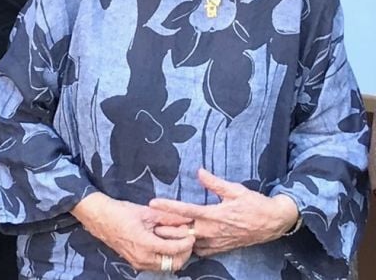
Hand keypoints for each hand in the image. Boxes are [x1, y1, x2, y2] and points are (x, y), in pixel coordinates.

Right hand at [72, 193, 194, 272]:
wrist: (99, 217)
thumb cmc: (120, 211)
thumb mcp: (145, 212)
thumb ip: (168, 217)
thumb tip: (186, 218)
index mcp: (145, 245)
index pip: (174, 250)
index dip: (186, 243)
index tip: (192, 234)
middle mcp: (143, 259)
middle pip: (173, 264)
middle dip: (183, 253)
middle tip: (187, 240)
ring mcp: (138, 263)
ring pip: (165, 266)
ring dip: (174, 256)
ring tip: (177, 240)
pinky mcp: (135, 263)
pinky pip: (156, 264)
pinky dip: (164, 257)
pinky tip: (165, 243)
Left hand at [150, 168, 299, 256]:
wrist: (274, 223)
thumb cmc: (254, 204)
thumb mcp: (236, 189)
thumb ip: (215, 182)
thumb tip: (199, 172)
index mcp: (215, 215)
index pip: (187, 211)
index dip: (168, 207)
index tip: (153, 203)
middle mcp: (214, 231)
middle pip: (183, 231)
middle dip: (166, 227)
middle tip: (149, 221)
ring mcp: (217, 242)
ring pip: (191, 243)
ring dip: (176, 238)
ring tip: (160, 230)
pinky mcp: (222, 248)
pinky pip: (201, 251)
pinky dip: (190, 247)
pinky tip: (182, 241)